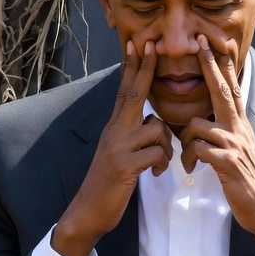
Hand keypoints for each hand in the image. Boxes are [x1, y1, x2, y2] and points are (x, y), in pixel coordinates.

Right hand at [52, 40, 172, 255]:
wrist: (88, 212)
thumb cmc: (109, 184)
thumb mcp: (120, 154)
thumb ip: (134, 135)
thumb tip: (154, 124)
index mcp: (114, 128)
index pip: (124, 91)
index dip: (132, 68)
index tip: (137, 45)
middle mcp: (115, 132)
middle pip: (133, 94)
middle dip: (144, 68)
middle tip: (151, 44)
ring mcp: (119, 148)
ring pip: (157, 129)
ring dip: (166, 146)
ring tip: (159, 164)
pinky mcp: (126, 166)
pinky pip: (157, 153)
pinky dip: (162, 163)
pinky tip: (156, 174)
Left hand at [180, 36, 254, 255]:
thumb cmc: (245, 180)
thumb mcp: (236, 150)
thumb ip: (224, 133)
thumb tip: (210, 122)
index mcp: (238, 124)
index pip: (230, 88)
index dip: (223, 65)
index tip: (216, 41)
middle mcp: (238, 129)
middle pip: (222, 89)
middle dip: (209, 64)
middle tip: (199, 40)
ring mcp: (234, 144)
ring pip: (197, 125)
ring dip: (185, 141)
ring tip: (187, 160)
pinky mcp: (227, 162)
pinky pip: (199, 149)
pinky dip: (190, 157)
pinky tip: (191, 168)